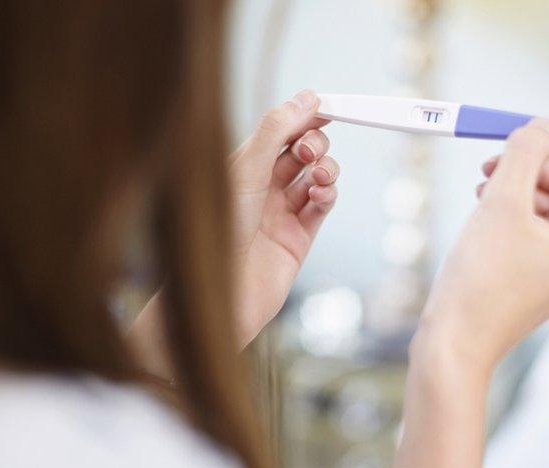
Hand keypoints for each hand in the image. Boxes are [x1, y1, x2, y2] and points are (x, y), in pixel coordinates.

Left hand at [229, 90, 339, 344]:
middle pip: (302, 151)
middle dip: (314, 143)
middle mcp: (261, 188)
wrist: (223, 290)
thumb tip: (307, 97)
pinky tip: (321, 192)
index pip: (280, 131)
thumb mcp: (247, 167)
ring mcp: (281, 213)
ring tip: (318, 175)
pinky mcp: (298, 238)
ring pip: (317, 176)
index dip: (304, 116)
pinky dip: (328, 193)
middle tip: (308, 152)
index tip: (326, 106)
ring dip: (325, 168)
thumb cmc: (220, 229)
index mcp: (242, 166)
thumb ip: (277, 129)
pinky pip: (322, 205)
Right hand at [410, 119, 548, 374]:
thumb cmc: (480, 280)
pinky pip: (536, 232)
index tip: (548, 135)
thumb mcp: (501, 202)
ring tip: (482, 186)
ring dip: (522, 188)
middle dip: (539, 167)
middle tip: (492, 160)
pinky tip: (482, 209)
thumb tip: (543, 125)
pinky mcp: (536, 280)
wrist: (454, 344)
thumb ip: (525, 154)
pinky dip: (514, 213)